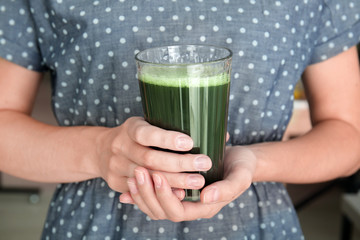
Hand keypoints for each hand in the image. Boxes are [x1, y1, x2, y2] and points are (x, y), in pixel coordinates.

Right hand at [96, 117, 211, 193]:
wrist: (102, 150)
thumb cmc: (136, 135)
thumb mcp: (146, 122)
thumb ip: (171, 125)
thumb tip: (216, 129)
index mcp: (130, 128)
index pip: (146, 133)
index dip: (167, 139)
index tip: (190, 142)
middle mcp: (120, 146)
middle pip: (150, 158)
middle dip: (179, 163)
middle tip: (204, 163)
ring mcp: (116, 166)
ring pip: (147, 177)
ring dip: (175, 181)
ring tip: (198, 181)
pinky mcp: (116, 182)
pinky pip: (140, 191)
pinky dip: (161, 193)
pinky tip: (181, 193)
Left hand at [119, 145, 256, 221]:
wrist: (240, 160)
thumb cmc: (242, 167)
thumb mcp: (240, 177)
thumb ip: (227, 189)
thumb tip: (205, 197)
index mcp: (204, 207)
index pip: (177, 211)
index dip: (164, 197)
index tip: (157, 175)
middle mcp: (190, 207)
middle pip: (161, 211)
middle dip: (148, 194)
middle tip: (139, 171)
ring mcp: (182, 199)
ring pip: (154, 206)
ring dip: (141, 192)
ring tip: (133, 173)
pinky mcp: (176, 189)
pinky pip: (154, 197)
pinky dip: (139, 193)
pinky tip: (127, 185)